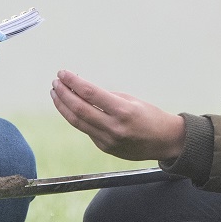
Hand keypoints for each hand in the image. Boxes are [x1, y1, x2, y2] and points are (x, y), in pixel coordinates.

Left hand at [50, 70, 185, 160]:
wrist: (165, 141)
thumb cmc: (150, 116)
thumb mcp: (131, 101)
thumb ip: (106, 98)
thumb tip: (81, 91)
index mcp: (123, 111)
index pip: (90, 94)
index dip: (73, 82)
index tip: (63, 73)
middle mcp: (114, 127)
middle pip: (79, 109)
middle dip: (63, 94)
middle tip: (55, 83)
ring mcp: (108, 140)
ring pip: (77, 122)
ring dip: (63, 107)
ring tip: (56, 94)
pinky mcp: (105, 148)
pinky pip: (86, 130)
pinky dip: (76, 117)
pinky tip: (71, 107)